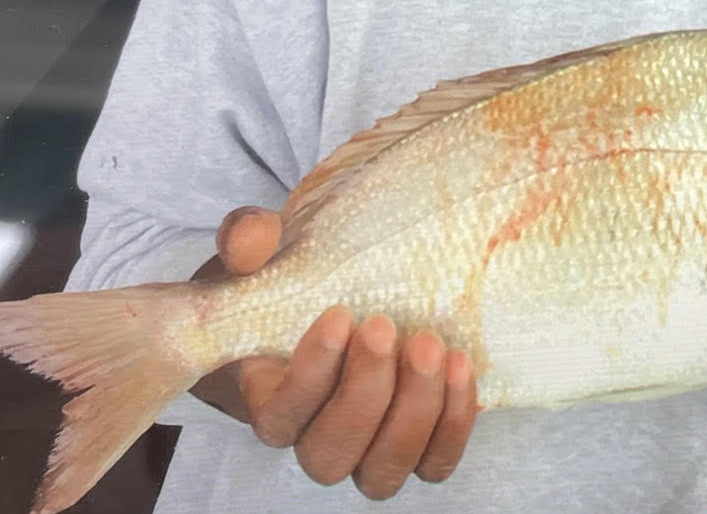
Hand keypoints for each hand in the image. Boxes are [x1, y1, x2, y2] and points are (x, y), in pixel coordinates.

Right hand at [190, 207, 477, 498]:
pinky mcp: (416, 446)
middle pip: (331, 452)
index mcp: (267, 398)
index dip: (310, 373)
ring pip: (382, 469)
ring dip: (413, 412)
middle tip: (385, 327)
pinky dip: (452, 424)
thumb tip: (253, 235)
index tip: (340, 314)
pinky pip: (435, 463)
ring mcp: (366, 449)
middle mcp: (313, 437)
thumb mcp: (261, 254)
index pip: (280, 414)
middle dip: (364, 393)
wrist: (336, 299)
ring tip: (430, 346)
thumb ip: (247, 240)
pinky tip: (459, 366)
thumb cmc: (291, 281)